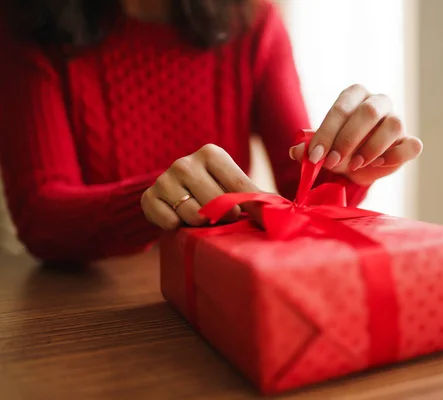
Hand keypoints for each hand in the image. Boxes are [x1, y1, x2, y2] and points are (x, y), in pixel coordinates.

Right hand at [141, 144, 259, 229]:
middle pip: (216, 204)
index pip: (238, 186)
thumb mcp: (233, 186)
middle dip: (224, 217)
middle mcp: (185, 163)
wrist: (173, 194)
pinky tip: (179, 218)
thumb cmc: (213, 190)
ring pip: (193, 215)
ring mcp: (164, 179)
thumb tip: (282, 210)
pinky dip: (178, 227)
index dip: (249, 208)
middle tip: (223, 217)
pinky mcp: (148, 197)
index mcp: (211, 153)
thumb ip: (255, 196)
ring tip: (200, 216)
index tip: (257, 220)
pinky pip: (170, 223)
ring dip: (200, 224)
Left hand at [289, 84, 422, 185]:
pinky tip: (379, 164)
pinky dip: (395, 156)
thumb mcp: (322, 149)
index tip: (315, 156)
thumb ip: (308, 148)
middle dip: (347, 139)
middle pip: (368, 112)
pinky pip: (412, 145)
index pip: (342, 107)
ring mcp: (397, 120)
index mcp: (354, 95)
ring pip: (393, 125)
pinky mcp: (409, 141)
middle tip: (332, 162)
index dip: (327, 133)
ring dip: (371, 148)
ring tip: (354, 165)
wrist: (358, 167)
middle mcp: (378, 102)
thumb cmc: (339, 149)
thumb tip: (295, 151)